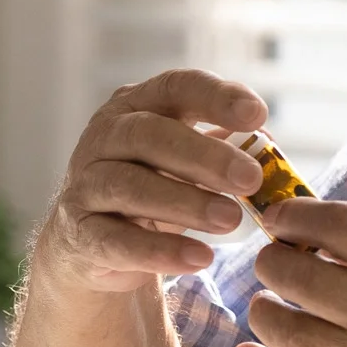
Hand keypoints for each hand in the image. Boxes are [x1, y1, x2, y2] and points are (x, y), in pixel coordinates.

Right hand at [37, 69, 268, 294]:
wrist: (91, 241)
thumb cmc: (153, 187)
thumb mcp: (188, 163)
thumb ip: (225, 149)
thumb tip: (267, 144)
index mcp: (137, 106)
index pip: (175, 87)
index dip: (216, 97)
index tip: (258, 114)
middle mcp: (104, 137)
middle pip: (149, 135)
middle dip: (204, 156)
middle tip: (250, 178)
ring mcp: (86, 184)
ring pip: (130, 187)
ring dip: (185, 203)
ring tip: (231, 220)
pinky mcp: (79, 233)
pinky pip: (117, 241)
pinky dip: (160, 252)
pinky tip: (200, 259)